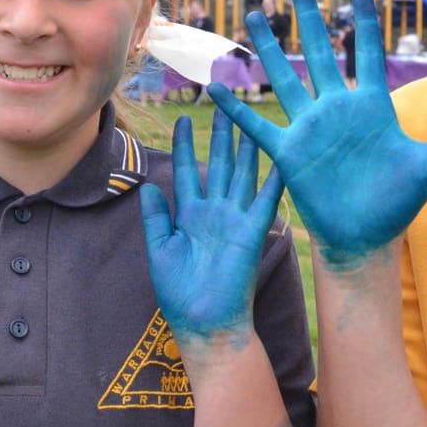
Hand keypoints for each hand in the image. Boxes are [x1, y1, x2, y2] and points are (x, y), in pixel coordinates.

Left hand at [139, 109, 285, 360]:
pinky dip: (273, 179)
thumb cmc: (179, 294)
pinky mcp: (251, 233)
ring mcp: (235, 220)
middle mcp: (214, 212)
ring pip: (242, 174)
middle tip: (224, 102)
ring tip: (248, 116)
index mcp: (190, 215)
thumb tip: (147, 186)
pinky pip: (264, 200)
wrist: (204, 324)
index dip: (184, 144)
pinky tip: (280, 156)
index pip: (186, 170)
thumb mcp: (159, 251)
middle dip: (221, 133)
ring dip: (246, 146)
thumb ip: (156, 218)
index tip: (183, 119)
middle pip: (219, 164)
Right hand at [208, 0, 426, 266]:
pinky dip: (237, 110)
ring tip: (252, 14)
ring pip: (285, 77)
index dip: (365, 21)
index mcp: (371, 106)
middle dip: (308, 16)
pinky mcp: (289, 152)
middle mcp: (337, 109)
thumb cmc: (398, 201)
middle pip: (320, 51)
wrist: (366, 236)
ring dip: (269, 47)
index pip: (368, 53)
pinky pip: (259, 126)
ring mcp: (310, 128)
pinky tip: (216, 87)